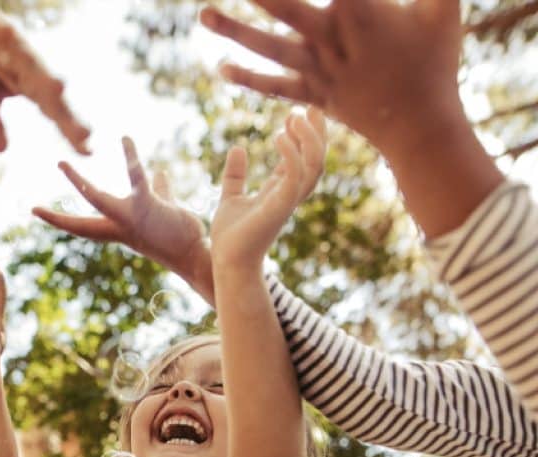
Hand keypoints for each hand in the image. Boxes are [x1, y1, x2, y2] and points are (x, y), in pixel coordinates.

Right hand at [0, 0, 89, 153]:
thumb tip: (1, 149)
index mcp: (23, 84)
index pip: (52, 108)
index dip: (69, 128)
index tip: (87, 150)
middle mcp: (21, 61)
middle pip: (46, 87)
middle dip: (65, 109)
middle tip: (84, 132)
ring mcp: (3, 37)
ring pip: (26, 57)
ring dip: (41, 72)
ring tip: (58, 89)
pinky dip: (1, 34)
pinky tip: (10, 42)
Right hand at [33, 136, 213, 301]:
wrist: (197, 252)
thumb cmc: (181, 234)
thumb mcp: (165, 209)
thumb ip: (159, 190)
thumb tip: (159, 174)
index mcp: (119, 229)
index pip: (84, 227)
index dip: (59, 221)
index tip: (37, 212)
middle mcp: (120, 227)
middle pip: (81, 224)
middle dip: (57, 220)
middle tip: (32, 209)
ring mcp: (131, 218)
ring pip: (97, 200)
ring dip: (77, 184)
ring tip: (60, 165)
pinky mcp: (148, 205)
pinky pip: (136, 178)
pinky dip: (131, 157)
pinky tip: (125, 139)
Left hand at [201, 0, 463, 159]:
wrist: (418, 127)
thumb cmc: (436, 61)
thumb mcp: (443, 8)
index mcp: (363, 13)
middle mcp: (333, 42)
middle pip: (287, 8)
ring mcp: (319, 73)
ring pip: (270, 49)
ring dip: (235, 32)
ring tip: (202, 14)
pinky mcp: (313, 97)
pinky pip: (274, 88)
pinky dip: (248, 79)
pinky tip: (220, 68)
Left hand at [211, 107, 325, 271]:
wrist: (227, 262)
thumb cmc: (229, 237)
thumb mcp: (230, 197)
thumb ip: (235, 175)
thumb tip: (237, 148)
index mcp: (280, 192)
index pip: (302, 159)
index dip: (303, 135)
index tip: (296, 112)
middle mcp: (289, 195)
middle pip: (317, 159)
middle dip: (317, 132)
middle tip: (309, 106)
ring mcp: (287, 202)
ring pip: (314, 166)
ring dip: (310, 139)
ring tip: (295, 116)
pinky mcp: (279, 208)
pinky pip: (295, 177)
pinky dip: (292, 155)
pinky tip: (279, 136)